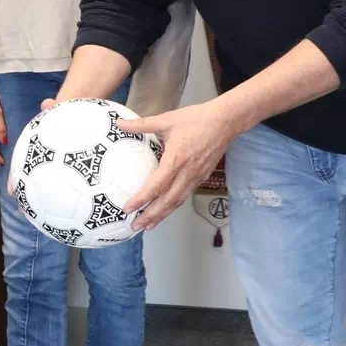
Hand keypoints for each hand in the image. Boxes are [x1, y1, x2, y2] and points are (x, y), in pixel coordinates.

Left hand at [115, 98, 244, 231]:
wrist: (225, 121)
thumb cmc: (196, 119)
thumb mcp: (166, 120)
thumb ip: (141, 124)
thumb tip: (119, 124)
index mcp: (176, 160)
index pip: (156, 186)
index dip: (142, 199)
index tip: (128, 208)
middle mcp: (187, 173)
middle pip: (167, 201)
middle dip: (151, 215)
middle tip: (135, 226)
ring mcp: (196, 177)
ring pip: (177, 201)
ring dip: (162, 214)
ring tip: (148, 224)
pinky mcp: (202, 177)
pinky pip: (185, 195)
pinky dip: (174, 205)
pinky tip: (166, 209)